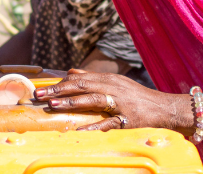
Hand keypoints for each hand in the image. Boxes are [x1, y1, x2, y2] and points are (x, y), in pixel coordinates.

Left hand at [33, 69, 186, 130]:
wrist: (164, 107)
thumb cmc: (137, 97)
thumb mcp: (115, 83)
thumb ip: (92, 78)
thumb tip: (71, 72)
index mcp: (107, 79)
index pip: (79, 78)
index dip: (59, 83)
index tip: (42, 88)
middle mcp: (112, 87)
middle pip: (81, 86)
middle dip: (58, 90)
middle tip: (39, 95)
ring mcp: (119, 102)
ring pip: (92, 99)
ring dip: (71, 102)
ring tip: (53, 105)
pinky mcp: (126, 118)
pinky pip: (107, 123)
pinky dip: (93, 126)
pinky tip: (79, 130)